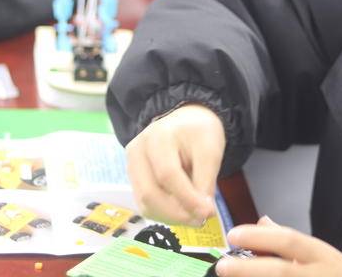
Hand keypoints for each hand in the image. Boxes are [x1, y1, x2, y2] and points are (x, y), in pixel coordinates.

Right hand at [125, 103, 224, 225]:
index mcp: (157, 137)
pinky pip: (144, 204)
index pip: (167, 174)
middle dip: (177, 214)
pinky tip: (181, 211)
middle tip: (201, 220)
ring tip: (194, 216)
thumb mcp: (211, 151)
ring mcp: (131, 166)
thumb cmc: (199, 133)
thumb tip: (203, 213)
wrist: (185, 121)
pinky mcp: (133, 179)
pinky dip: (164, 214)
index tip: (208, 213)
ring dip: (171, 217)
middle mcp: (137, 151)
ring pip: (144, 204)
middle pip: (150, 193)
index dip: (187, 198)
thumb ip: (205, 181)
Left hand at [216, 216, 341, 276]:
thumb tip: (261, 222)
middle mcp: (317, 275)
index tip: (234, 235)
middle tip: (222, 266)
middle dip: (249, 269)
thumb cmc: (329, 271)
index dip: (261, 237)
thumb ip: (286, 238)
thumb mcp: (315, 250)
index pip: (289, 241)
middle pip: (281, 272)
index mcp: (320, 255)